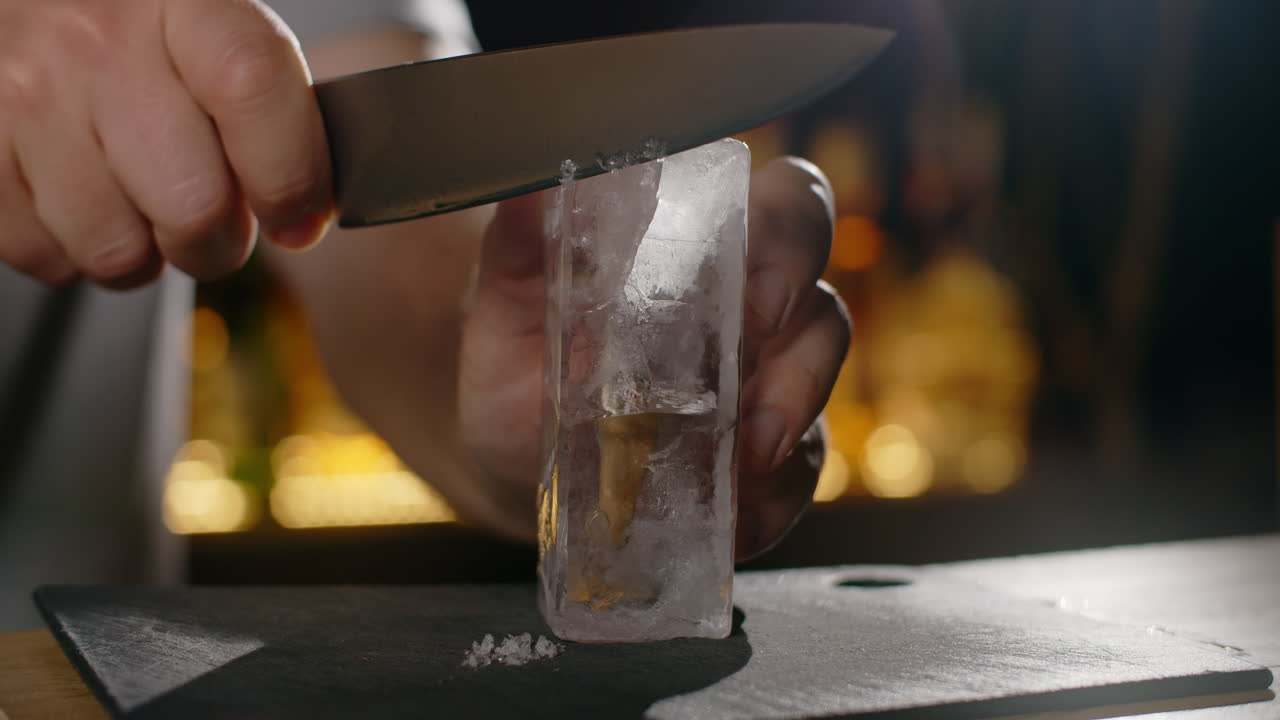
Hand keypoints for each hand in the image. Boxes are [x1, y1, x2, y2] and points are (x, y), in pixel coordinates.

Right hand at [0, 0, 332, 287]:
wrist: (21, 5)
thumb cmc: (133, 29)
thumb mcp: (208, 29)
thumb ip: (265, 105)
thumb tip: (306, 214)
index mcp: (181, 0)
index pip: (252, 86)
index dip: (290, 176)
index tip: (299, 218)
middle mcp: (94, 41)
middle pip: (194, 204)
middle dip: (218, 242)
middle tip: (211, 224)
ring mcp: (25, 97)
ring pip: (118, 250)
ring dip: (143, 253)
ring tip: (138, 203)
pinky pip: (47, 257)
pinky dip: (72, 251)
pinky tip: (80, 198)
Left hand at [460, 157, 848, 559]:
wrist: (512, 465)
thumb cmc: (521, 368)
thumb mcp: (508, 308)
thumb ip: (521, 244)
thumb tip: (527, 189)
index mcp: (705, 251)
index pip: (785, 206)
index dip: (791, 231)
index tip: (754, 278)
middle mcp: (752, 312)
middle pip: (820, 292)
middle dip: (803, 319)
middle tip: (755, 346)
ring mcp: (767, 388)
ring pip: (819, 383)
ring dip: (794, 404)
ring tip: (746, 446)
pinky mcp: (769, 465)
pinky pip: (799, 476)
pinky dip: (773, 493)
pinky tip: (736, 509)